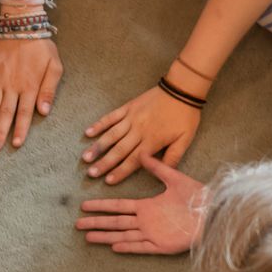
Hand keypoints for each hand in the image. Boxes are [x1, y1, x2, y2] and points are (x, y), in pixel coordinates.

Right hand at [0, 36, 62, 149]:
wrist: (23, 25)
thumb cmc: (42, 47)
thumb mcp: (55, 66)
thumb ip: (49, 90)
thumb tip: (44, 112)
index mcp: (30, 86)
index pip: (25, 113)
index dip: (20, 130)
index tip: (15, 144)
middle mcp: (13, 85)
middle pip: (6, 113)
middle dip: (1, 132)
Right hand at [76, 154, 203, 254]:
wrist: (215, 211)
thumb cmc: (198, 196)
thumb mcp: (175, 179)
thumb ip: (158, 168)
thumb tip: (141, 153)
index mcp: (148, 206)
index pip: (119, 206)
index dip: (102, 206)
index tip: (86, 205)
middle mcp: (146, 221)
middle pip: (116, 222)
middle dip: (97, 223)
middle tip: (78, 224)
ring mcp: (153, 234)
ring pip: (124, 235)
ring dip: (106, 236)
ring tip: (88, 236)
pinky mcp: (163, 246)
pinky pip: (142, 247)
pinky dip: (128, 246)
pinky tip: (113, 246)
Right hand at [83, 85, 200, 183]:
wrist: (181, 89)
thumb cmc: (185, 116)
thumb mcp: (185, 140)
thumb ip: (173, 157)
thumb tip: (165, 172)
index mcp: (152, 141)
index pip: (134, 160)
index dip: (120, 172)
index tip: (108, 181)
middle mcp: (138, 131)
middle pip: (118, 150)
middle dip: (104, 163)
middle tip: (91, 174)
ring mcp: (131, 118)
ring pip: (111, 135)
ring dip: (98, 147)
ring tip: (86, 158)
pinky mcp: (128, 107)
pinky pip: (111, 117)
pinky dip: (99, 124)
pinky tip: (88, 132)